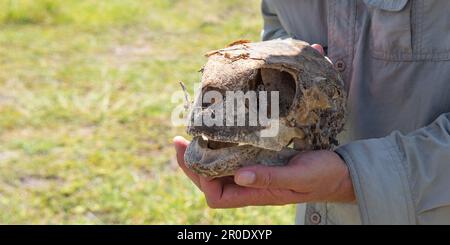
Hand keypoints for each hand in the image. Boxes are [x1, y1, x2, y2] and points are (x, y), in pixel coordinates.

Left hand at [174, 136, 354, 207]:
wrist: (339, 172)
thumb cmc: (322, 176)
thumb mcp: (298, 176)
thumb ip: (270, 177)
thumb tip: (238, 177)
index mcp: (256, 193)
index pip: (216, 195)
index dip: (199, 179)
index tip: (192, 154)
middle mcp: (250, 185)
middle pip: (210, 181)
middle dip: (191, 163)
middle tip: (179, 140)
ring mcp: (254, 173)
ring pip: (219, 168)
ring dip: (204, 152)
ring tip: (192, 133)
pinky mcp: (261, 160)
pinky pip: (233, 156)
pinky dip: (221, 145)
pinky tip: (218, 131)